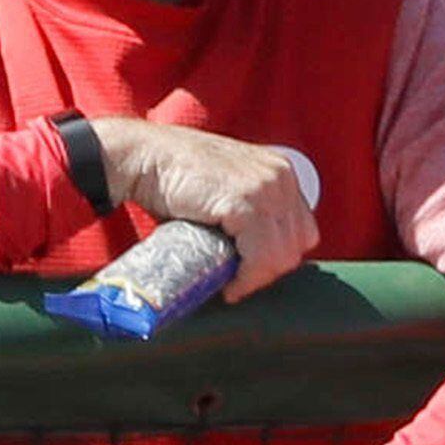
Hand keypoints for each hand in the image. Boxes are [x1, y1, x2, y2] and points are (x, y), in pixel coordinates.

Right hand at [93, 119, 320, 299]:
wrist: (143, 157)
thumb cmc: (175, 178)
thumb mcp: (226, 189)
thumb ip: (248, 211)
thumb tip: (254, 253)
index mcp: (280, 171)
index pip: (302, 228)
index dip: (279, 254)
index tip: (252, 269)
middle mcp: (281, 176)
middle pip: (297, 243)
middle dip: (270, 269)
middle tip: (239, 281)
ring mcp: (267, 188)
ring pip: (282, 254)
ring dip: (257, 278)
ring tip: (232, 285)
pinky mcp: (246, 203)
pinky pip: (261, 255)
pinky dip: (247, 278)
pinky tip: (230, 286)